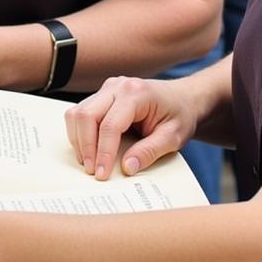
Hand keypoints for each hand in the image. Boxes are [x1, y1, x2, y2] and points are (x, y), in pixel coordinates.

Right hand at [64, 75, 196, 180]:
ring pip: (78, 112)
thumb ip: (150, 151)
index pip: (110, 125)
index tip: (101, 175)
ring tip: (89, 162)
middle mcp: (117, 86)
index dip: (103, 152)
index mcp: (136, 94)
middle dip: (85, 146)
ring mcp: (108, 88)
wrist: (183, 98)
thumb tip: (127, 167)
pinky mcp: (102, 94)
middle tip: (92, 171)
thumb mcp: (173, 137)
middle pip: (86, 115)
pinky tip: (89, 148)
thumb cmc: (180, 115)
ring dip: (79, 139)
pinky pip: (81, 111)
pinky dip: (80, 131)